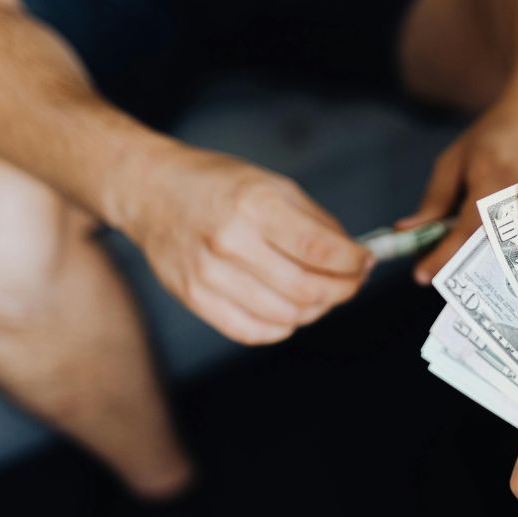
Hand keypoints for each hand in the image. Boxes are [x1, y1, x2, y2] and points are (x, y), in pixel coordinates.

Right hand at [125, 149, 371, 344]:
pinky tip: (290, 309)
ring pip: (285, 315)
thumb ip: (317, 223)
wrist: (152, 191)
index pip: (320, 250)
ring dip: (316, 310)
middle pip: (306, 289)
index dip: (353, 263)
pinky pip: (252, 331)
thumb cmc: (219, 185)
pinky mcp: (194, 297)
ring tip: (322, 294)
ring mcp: (208, 273)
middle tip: (352, 283)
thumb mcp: (273, 185)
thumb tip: (355, 257)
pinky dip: (282, 326)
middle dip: (343, 290)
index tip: (366, 262)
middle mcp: (230, 241)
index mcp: (254, 205)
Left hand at [396, 82, 517, 283]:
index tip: (420, 276)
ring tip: (466, 261)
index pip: (465, 232)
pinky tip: (492, 250)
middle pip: (489, 251)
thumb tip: (410, 232)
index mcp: (493, 181)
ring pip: (510, 253)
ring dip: (484, 262)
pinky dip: (505, 251)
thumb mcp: (456, 159)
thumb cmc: (498, 131)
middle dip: (462, 266)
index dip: (442, 257)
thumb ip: (436, 198)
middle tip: (442, 271)